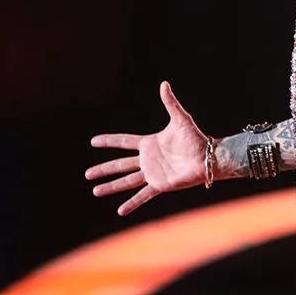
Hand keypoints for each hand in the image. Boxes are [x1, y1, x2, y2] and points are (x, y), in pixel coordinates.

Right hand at [86, 80, 206, 215]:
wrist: (208, 157)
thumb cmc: (196, 138)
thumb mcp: (180, 119)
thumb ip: (170, 102)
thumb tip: (164, 83)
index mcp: (149, 143)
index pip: (124, 141)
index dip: (109, 141)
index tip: (93, 141)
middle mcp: (148, 159)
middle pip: (120, 164)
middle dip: (103, 169)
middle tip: (87, 174)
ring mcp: (153, 173)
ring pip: (126, 181)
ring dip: (111, 186)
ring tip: (95, 191)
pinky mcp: (160, 185)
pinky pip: (143, 195)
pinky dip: (132, 203)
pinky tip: (120, 211)